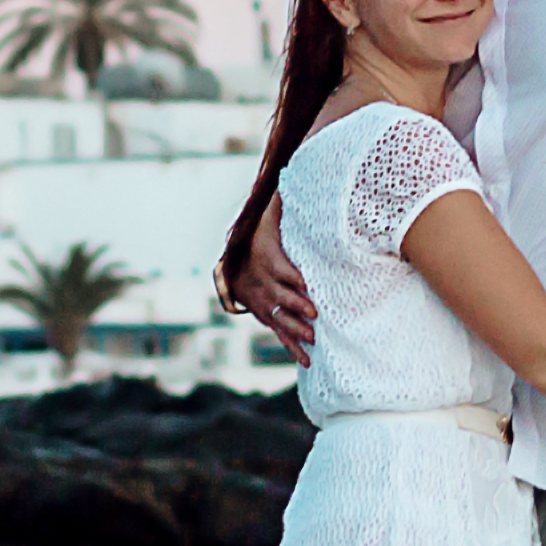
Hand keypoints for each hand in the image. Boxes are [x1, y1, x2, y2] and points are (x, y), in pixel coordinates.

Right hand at [232, 200, 316, 351]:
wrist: (232, 265)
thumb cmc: (258, 240)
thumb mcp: (266, 221)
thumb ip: (279, 205)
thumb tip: (287, 184)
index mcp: (266, 261)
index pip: (280, 268)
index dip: (291, 276)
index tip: (305, 282)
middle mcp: (263, 286)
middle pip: (280, 297)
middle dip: (296, 306)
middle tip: (314, 314)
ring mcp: (264, 304)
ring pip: (280, 319)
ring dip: (296, 329)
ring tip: (312, 338)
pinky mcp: (267, 318)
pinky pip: (280, 334)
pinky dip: (293, 347)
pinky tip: (308, 361)